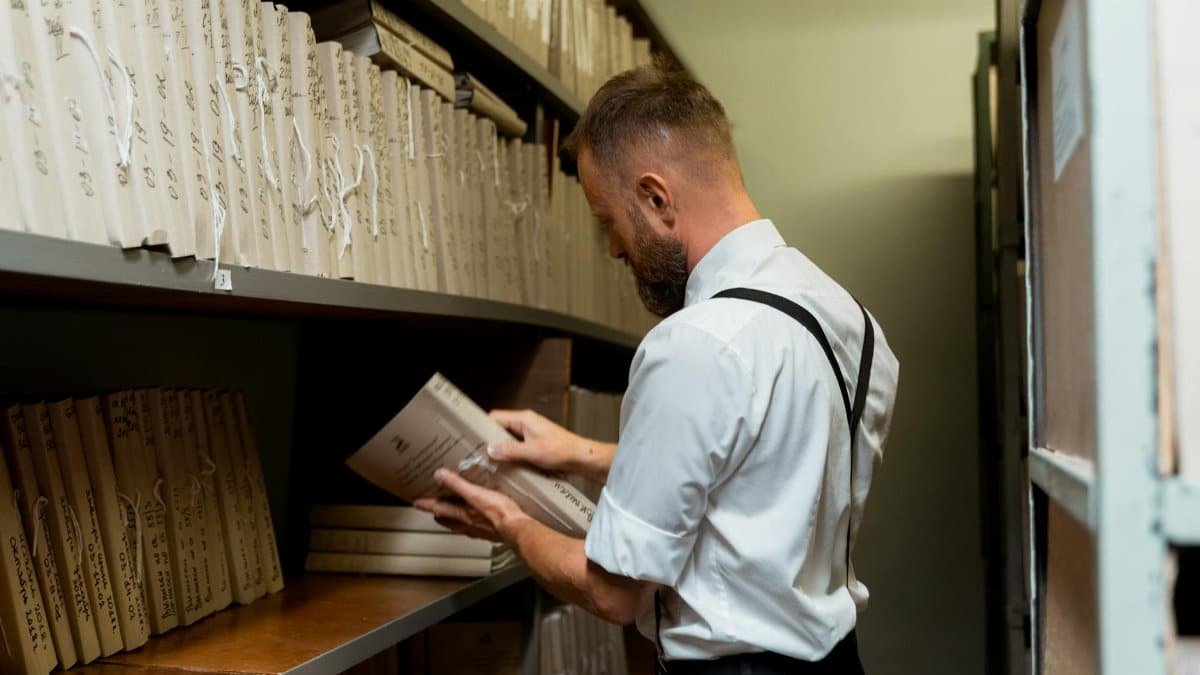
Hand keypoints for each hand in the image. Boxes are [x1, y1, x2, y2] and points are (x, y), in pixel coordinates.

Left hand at [413, 468, 532, 544]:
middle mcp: (467, 524)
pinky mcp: (490, 532)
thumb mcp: (475, 493)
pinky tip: (478, 522)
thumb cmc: (498, 512)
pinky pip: (475, 528)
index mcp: (461, 514)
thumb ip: (457, 484)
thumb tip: (439, 475)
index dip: (427, 505)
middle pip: (447, 519)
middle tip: (432, 510)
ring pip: (460, 525)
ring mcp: (478, 530)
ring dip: (453, 520)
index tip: (417, 503)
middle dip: (439, 514)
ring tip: (452, 515)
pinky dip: (471, 524)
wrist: (516, 528)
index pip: (438, 509)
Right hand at [488, 409, 612, 481]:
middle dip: (490, 440)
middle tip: (478, 453)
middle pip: (501, 428)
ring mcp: (532, 433)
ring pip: (509, 439)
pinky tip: (507, 466)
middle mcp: (527, 423)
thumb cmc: (561, 451)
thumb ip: (509, 450)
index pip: (495, 417)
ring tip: (490, 461)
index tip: (472, 438)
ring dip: (502, 449)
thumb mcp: (531, 452)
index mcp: (524, 419)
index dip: (482, 427)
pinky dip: (512, 454)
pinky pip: (518, 446)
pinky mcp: (537, 443)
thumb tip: (490, 449)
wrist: (581, 457)